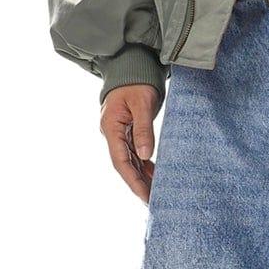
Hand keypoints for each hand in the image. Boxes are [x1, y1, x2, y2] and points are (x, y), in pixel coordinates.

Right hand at [100, 83, 160, 201]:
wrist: (131, 66)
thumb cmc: (136, 81)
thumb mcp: (142, 103)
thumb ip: (143, 129)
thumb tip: (145, 155)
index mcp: (111, 127)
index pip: (120, 161)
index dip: (132, 181)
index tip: (145, 196)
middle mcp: (112, 133)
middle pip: (124, 165)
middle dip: (138, 184)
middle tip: (153, 202)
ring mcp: (119, 133)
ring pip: (130, 161)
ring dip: (142, 177)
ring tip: (157, 194)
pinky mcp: (128, 131)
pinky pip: (135, 153)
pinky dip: (145, 165)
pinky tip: (156, 176)